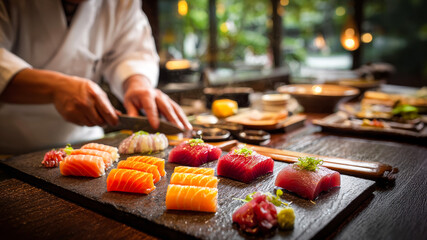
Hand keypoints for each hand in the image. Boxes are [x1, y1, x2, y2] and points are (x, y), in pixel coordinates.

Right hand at [0, 68, 118, 126]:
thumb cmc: (81, 88)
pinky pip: (82, 124)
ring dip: (93, 122)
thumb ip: (107, 103)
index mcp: (94, 95)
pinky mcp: (69, 117)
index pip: (107, 112)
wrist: (59, 87)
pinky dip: (84, 121)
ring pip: (91, 124)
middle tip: (103, 119)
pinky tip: (81, 113)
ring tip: (90, 113)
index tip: (115, 123)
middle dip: (103, 122)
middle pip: (100, 122)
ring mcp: (76, 111)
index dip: (113, 120)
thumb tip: (118, 115)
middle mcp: (84, 104)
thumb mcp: (95, 90)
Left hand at [123, 75, 191, 129]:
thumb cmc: (134, 96)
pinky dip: (183, 118)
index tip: (156, 127)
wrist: (140, 85)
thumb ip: (132, 113)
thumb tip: (133, 127)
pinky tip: (187, 126)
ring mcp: (165, 97)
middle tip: (178, 129)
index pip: (150, 106)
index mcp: (146, 94)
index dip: (153, 116)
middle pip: (166, 107)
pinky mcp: (169, 101)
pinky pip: (177, 109)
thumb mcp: (128, 102)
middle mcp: (158, 95)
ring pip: (175, 108)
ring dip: (182, 119)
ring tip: (187, 129)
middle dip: (173, 119)